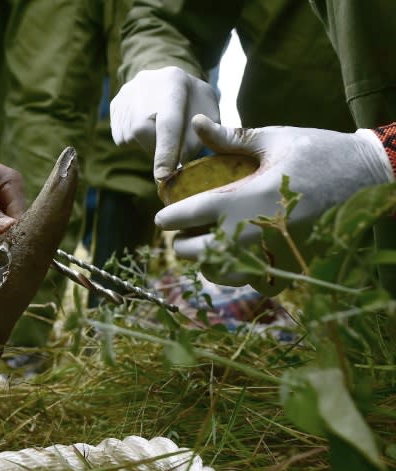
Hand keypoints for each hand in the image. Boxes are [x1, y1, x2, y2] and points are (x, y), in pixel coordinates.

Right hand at [110, 66, 219, 181]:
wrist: (170, 80)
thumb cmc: (195, 102)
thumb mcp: (209, 113)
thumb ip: (200, 137)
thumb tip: (179, 164)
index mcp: (175, 84)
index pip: (168, 125)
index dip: (166, 153)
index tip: (163, 177)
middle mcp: (145, 86)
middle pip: (146, 134)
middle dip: (160, 148)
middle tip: (172, 142)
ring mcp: (126, 94)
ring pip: (132, 139)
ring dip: (148, 144)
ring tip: (161, 127)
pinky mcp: (115, 104)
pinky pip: (122, 136)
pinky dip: (136, 139)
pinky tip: (148, 125)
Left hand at [155, 114, 393, 293]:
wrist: (372, 180)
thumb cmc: (321, 153)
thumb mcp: (275, 139)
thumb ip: (230, 138)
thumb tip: (194, 124)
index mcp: (248, 198)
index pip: (192, 215)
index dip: (170, 217)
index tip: (162, 217)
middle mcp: (257, 233)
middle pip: (198, 253)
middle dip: (183, 244)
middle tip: (182, 232)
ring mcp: (274, 255)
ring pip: (222, 273)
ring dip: (207, 261)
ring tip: (207, 245)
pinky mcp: (292, 268)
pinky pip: (253, 283)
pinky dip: (239, 274)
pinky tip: (238, 258)